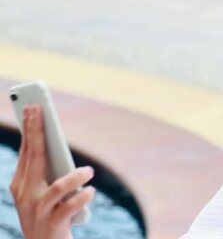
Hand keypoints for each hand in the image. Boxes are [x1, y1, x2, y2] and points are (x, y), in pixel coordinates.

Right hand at [9, 105, 94, 238]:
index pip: (26, 152)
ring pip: (56, 187)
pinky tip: (90, 191)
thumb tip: (56, 143)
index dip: (29, 130)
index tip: (32, 109)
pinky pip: (69, 207)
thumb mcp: (43, 192)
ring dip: (75, 177)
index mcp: (21, 185)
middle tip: (42, 113)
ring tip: (89, 172)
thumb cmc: (49, 215)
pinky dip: (82, 198)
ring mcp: (38, 211)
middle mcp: (26, 196)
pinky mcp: (53, 224)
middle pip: (34, 160)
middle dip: (37, 134)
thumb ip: (47, 171)